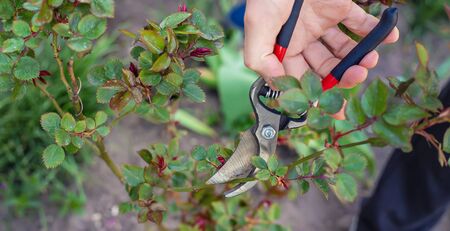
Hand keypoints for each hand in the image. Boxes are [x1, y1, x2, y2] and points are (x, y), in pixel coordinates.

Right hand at [244, 0, 398, 88]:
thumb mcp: (258, 22)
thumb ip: (260, 56)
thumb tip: (277, 84)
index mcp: (283, 48)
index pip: (300, 79)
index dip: (315, 94)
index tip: (333, 108)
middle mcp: (303, 40)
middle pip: (325, 68)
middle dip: (341, 77)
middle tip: (357, 77)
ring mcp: (322, 24)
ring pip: (343, 50)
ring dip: (358, 58)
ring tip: (369, 60)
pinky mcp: (339, 8)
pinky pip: (360, 23)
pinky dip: (375, 31)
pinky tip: (387, 36)